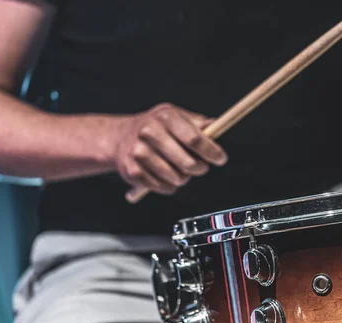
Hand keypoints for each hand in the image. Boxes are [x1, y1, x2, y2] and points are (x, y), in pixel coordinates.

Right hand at [113, 103, 227, 195]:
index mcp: (166, 117)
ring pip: (177, 178)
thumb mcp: (176, 116)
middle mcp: (149, 132)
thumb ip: (198, 123)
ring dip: (184, 177)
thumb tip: (218, 127)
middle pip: (187, 163)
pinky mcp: (132, 171)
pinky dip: (169, 185)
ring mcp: (139, 153)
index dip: (211, 152)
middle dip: (200, 168)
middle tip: (201, 167)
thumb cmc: (156, 127)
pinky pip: (164, 187)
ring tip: (178, 168)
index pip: (194, 139)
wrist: (120, 137)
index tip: (221, 159)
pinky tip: (164, 174)